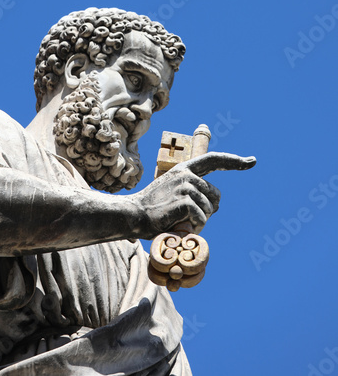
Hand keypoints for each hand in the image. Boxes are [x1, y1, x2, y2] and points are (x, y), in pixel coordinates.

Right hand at [131, 152, 255, 237]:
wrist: (133, 214)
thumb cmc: (154, 208)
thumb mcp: (173, 193)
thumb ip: (193, 192)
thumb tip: (215, 204)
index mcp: (184, 169)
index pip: (213, 160)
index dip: (234, 161)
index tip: (252, 161)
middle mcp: (186, 174)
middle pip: (216, 194)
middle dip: (208, 209)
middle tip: (188, 216)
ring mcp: (184, 186)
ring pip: (209, 208)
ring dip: (199, 220)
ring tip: (180, 220)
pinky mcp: (183, 200)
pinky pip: (202, 216)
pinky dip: (195, 226)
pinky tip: (181, 225)